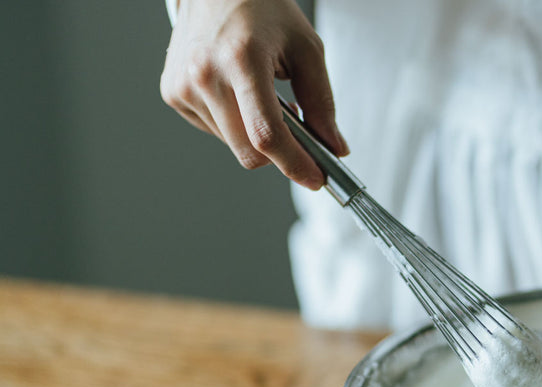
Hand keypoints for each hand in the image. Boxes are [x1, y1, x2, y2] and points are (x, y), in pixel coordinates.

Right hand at [160, 0, 347, 189]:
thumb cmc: (260, 9)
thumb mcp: (306, 48)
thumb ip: (321, 102)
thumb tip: (333, 146)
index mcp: (241, 60)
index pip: (267, 135)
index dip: (294, 164)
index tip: (315, 178)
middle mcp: (204, 74)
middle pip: (249, 152)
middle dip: (281, 155)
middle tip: (301, 139)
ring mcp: (183, 86)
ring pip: (234, 146)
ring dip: (256, 136)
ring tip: (262, 98)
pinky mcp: (172, 94)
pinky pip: (215, 132)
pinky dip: (235, 125)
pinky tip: (237, 93)